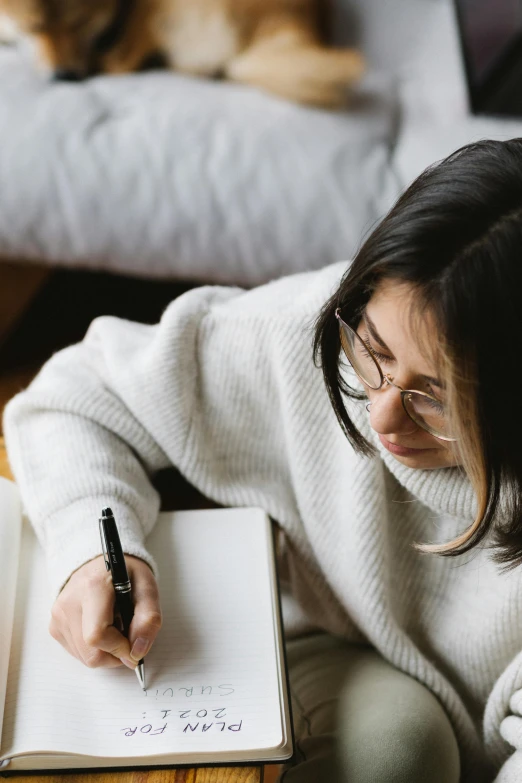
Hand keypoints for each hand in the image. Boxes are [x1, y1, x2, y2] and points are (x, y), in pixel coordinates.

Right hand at [49, 554, 161, 669]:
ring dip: (105, 653)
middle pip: (90, 653)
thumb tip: (137, 652)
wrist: (101, 563)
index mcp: (93, 587)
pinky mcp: (54, 626)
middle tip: (128, 637)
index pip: (97, 635)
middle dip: (115, 655)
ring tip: (115, 628)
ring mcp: (59, 615)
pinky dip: (93, 649)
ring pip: (84, 657)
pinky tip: (101, 629)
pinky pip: (76, 653)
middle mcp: (70, 602)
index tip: (134, 644)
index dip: (119, 648)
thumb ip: (149, 618)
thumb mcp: (147, 587)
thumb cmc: (125, 574)